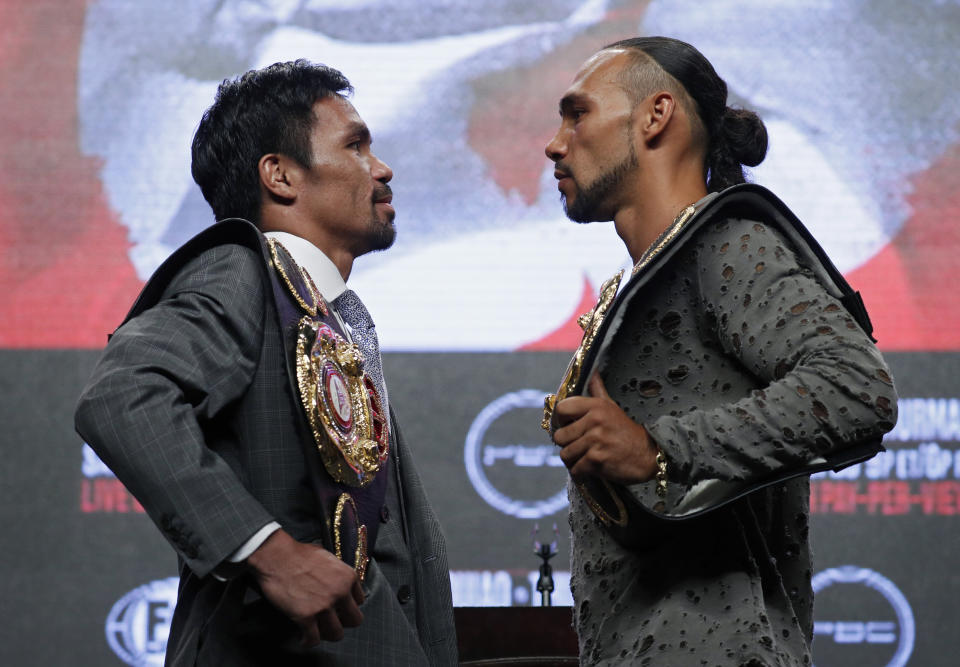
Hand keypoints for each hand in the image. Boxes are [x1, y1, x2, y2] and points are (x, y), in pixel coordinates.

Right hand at [246, 529, 363, 645]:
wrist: (276, 556)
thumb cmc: (298, 553)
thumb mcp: (328, 557)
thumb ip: (337, 573)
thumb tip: (338, 582)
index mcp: (347, 577)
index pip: (360, 601)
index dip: (348, 605)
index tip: (339, 608)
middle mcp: (340, 592)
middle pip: (355, 620)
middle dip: (343, 622)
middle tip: (331, 621)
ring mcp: (324, 606)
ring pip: (337, 634)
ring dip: (327, 634)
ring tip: (317, 631)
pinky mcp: (305, 616)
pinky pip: (313, 639)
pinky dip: (307, 641)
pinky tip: (302, 638)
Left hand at [552, 374, 657, 484]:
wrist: (648, 455)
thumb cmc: (626, 432)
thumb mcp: (612, 407)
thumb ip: (597, 390)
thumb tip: (592, 371)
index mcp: (596, 406)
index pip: (561, 409)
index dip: (561, 421)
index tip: (569, 426)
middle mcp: (595, 421)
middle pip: (559, 436)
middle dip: (567, 444)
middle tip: (581, 445)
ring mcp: (596, 441)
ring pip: (565, 454)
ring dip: (573, 459)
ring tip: (586, 456)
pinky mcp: (597, 460)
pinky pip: (575, 468)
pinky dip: (580, 471)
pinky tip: (592, 466)